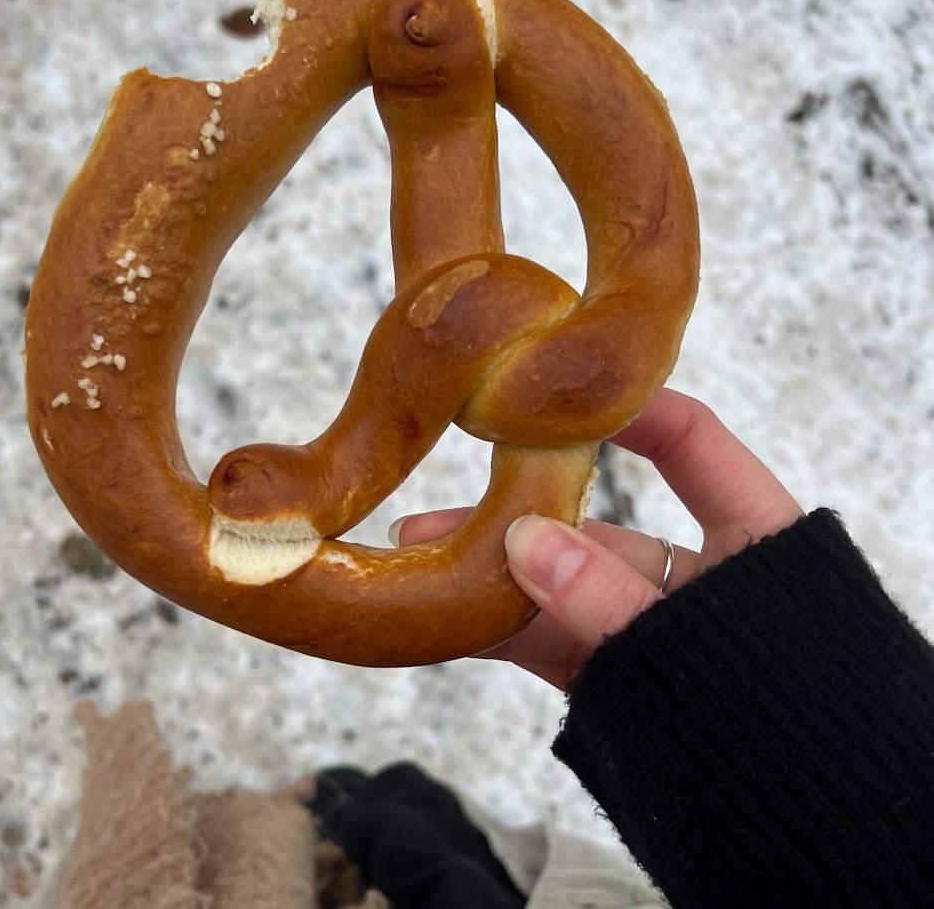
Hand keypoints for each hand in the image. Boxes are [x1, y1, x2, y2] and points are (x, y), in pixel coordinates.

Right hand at [389, 389, 801, 688]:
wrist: (820, 846)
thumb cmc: (798, 728)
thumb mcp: (705, 651)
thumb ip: (612, 601)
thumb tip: (523, 540)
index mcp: (755, 541)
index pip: (693, 444)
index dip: (631, 408)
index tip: (555, 391)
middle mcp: (701, 579)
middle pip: (603, 530)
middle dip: (518, 519)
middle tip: (439, 511)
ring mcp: (656, 634)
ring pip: (568, 592)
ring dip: (495, 577)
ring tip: (416, 560)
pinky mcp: (627, 685)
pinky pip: (560, 647)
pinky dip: (506, 634)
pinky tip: (447, 620)